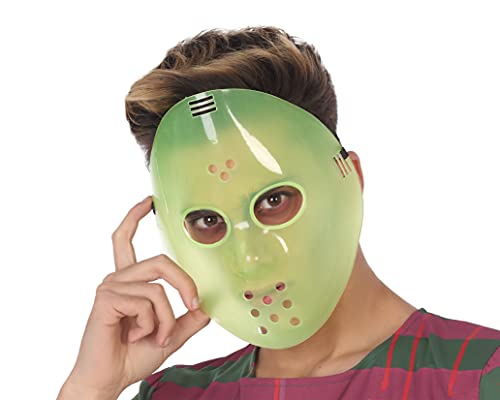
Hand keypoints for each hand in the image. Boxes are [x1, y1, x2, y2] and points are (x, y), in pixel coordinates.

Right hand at [58, 196, 209, 398]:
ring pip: (158, 288)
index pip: (124, 240)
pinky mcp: (107, 299)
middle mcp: (117, 279)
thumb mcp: (170, 334)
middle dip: (184, 283)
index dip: (134, 218)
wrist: (109, 380)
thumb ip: (188, 319)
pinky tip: (136, 337)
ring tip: (156, 338)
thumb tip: (209, 305)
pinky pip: (147, 302)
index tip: (148, 202)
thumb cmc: (132, 356)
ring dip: (166, 319)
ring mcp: (110, 287)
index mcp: (128, 281)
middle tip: (193, 306)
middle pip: (161, 261)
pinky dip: (153, 324)